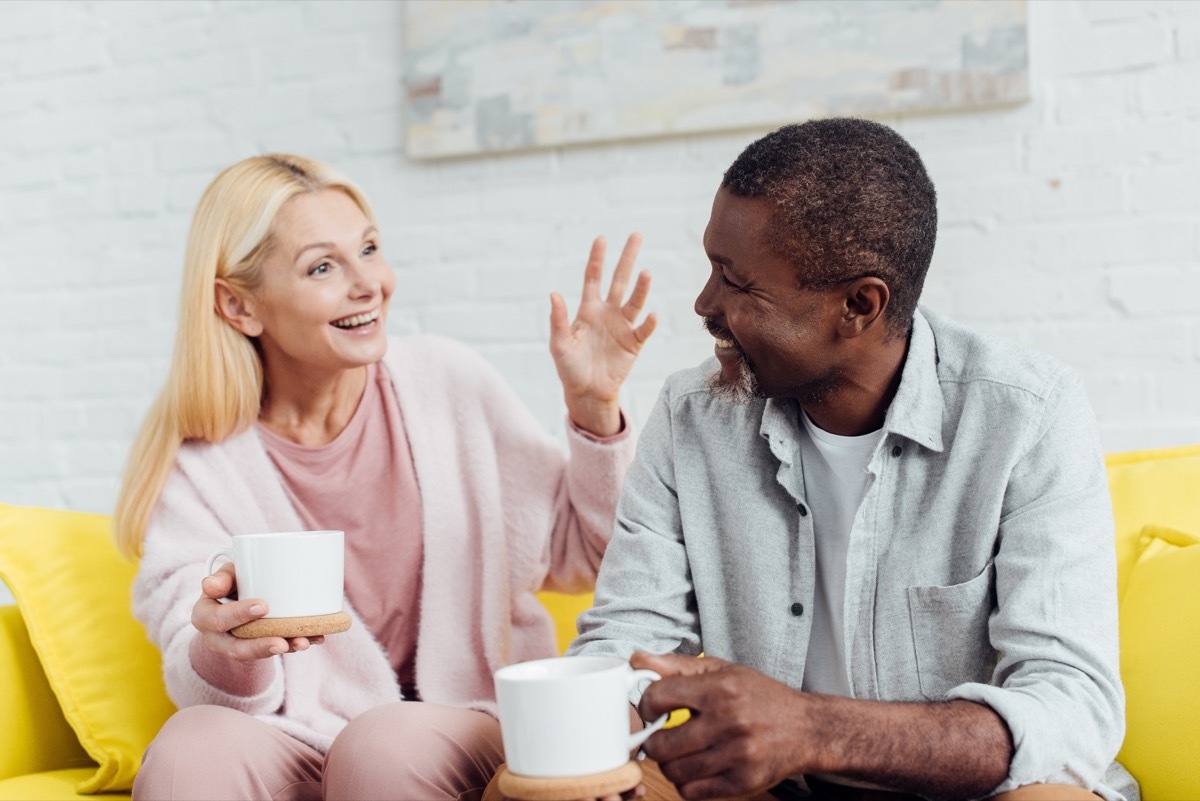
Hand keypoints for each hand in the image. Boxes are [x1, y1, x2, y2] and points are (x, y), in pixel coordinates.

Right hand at [191, 563, 323, 660]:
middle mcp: (217, 637)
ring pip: (258, 654)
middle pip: (236, 648)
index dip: (238, 615)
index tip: (263, 606)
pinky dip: (295, 644)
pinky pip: (276, 650)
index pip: (217, 620)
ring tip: (302, 643)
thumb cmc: (231, 583)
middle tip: (282, 641)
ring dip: (282, 649)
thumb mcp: (225, 575)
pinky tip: (314, 638)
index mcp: (204, 616)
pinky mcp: (258, 649)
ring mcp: (237, 647)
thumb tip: (210, 586)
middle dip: (260, 646)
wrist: (235, 599)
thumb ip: (222, 577)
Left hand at [550, 234, 656, 436]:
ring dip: (641, 288)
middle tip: (636, 235)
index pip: (593, 278)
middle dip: (627, 259)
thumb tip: (554, 294)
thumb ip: (558, 320)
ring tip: (646, 272)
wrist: (587, 393)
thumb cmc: (570, 368)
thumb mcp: (559, 344)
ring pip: (634, 302)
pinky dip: (649, 323)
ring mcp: (622, 327)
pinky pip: (643, 330)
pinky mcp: (634, 344)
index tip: (602, 238)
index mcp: (588, 310)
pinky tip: (652, 315)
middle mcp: (608, 313)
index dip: (597, 259)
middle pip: (619, 280)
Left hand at [632, 652, 814, 800]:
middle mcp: (728, 722)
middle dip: (653, 742)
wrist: (807, 728)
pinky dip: (686, 783)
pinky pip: (692, 792)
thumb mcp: (723, 671)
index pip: (658, 698)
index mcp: (720, 689)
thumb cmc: (762, 697)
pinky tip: (695, 768)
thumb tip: (637, 659)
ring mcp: (736, 755)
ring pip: (674, 771)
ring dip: (669, 764)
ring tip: (680, 753)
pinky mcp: (742, 781)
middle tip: (661, 737)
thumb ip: (678, 666)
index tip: (653, 710)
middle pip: (661, 744)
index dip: (647, 705)